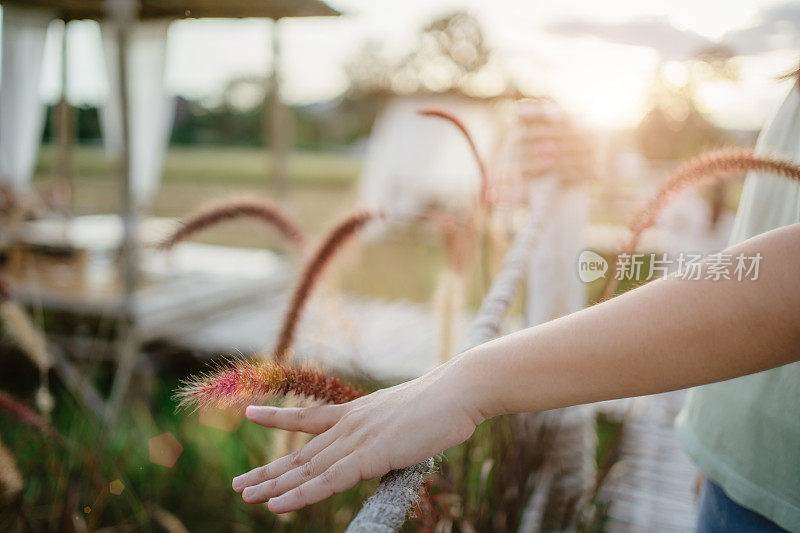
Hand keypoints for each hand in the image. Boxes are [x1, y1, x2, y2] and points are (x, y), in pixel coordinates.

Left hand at [231, 362, 481, 512]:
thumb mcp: (406, 419)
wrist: (458, 390)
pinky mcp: (369, 455)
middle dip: (268, 470)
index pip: (308, 418)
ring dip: (273, 484)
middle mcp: (349, 425)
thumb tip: (390, 444)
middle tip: (238, 482)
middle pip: (300, 452)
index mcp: (357, 413)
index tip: (252, 413)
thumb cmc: (444, 404)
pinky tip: (276, 504)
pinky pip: (327, 481)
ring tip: (243, 494)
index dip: (278, 417)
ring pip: (306, 469)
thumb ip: (390, 434)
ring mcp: (357, 439)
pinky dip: (299, 495)